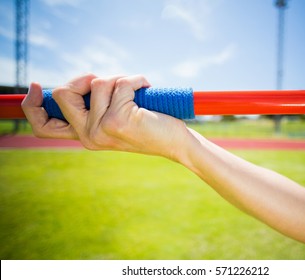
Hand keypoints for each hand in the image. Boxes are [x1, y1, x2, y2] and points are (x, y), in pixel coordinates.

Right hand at [22, 74, 190, 159]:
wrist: (174, 143)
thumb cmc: (146, 126)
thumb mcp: (113, 118)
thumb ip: (93, 106)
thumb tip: (82, 81)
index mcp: (83, 136)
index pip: (43, 126)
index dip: (31, 105)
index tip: (34, 86)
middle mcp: (88, 136)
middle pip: (63, 93)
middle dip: (85, 77)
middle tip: (109, 81)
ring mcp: (101, 129)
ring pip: (99, 82)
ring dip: (121, 78)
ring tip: (137, 91)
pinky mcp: (118, 120)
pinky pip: (122, 82)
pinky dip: (137, 78)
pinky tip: (147, 88)